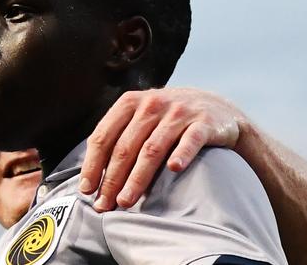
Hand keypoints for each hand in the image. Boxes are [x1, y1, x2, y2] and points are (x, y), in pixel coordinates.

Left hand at [79, 87, 246, 210]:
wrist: (218, 109)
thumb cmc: (171, 120)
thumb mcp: (143, 118)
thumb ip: (120, 138)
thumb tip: (93, 179)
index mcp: (131, 103)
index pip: (104, 135)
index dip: (93, 164)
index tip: (87, 190)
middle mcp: (153, 104)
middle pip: (126, 146)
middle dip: (112, 179)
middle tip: (104, 204)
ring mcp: (179, 112)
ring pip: (153, 148)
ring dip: (137, 177)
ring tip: (126, 201)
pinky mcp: (204, 122)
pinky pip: (190, 140)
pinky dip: (182, 154)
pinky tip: (174, 169)